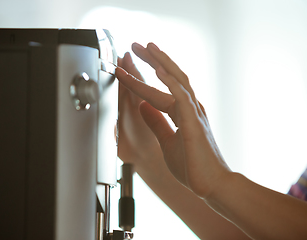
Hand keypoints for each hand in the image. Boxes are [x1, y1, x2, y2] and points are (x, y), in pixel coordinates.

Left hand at [116, 43, 230, 197]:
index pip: (162, 88)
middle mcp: (189, 108)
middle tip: (137, 45)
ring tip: (146, 48)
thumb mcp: (167, 141)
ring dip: (160, 62)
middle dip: (153, 59)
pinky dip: (169, 82)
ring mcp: (193, 113)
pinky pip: (180, 98)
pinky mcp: (193, 123)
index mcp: (182, 113)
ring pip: (176, 80)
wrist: (210, 185)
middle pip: (171, 76)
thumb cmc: (193, 166)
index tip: (130, 66)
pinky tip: (158, 70)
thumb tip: (143, 107)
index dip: (145, 76)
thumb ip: (156, 122)